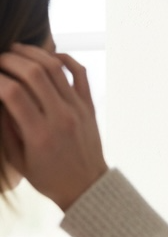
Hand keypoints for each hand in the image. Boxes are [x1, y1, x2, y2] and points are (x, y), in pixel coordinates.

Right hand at [0, 44, 107, 210]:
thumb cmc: (48, 177)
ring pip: (55, 67)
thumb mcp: (18, 159)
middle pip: (33, 73)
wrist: (86, 186)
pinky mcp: (89, 105)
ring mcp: (77, 109)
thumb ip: (6, 127)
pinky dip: (66, 58)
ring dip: (33, 53)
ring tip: (16, 49)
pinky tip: (50, 55)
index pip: (13, 93)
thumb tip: (0, 95)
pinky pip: (80, 73)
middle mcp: (60, 117)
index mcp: (39, 134)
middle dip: (10, 59)